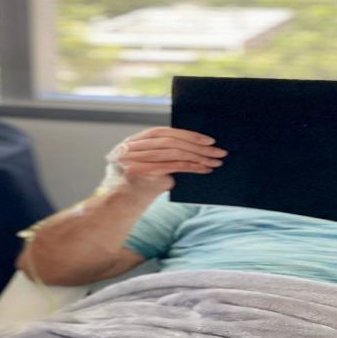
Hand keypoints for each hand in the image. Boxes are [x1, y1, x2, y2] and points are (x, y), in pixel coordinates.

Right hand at [106, 127, 227, 196]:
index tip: (207, 139)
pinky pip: (174, 166)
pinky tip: (205, 169)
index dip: (186, 134)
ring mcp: (134, 159)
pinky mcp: (143, 173)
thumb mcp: (143, 164)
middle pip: (170, 141)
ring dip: (199, 156)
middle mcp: (130, 148)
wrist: (118, 205)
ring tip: (216, 161)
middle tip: (218, 151)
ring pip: (174, 152)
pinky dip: (192, 167)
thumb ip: (159, 153)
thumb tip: (192, 147)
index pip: (162, 132)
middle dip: (197, 145)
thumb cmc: (135, 186)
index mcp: (130, 142)